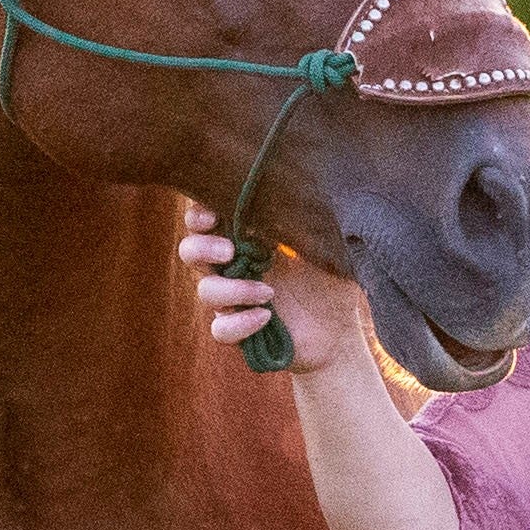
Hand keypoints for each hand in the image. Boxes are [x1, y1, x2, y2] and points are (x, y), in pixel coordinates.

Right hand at [175, 221, 374, 377]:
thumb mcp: (323, 245)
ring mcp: (232, 300)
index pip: (206, 219)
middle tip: (230, 251)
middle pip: (189, 250)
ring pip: (204, 290)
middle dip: (202, 247)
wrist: (340, 334)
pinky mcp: (238, 332)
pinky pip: (219, 329)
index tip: (214, 215)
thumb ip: (302, 222)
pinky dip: (239, 324)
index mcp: (248, 239)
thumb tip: (289, 194)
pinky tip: (265, 318)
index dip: (199, 215)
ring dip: (232, 290)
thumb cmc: (332, 282)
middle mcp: (233, 266)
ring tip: (268, 293)